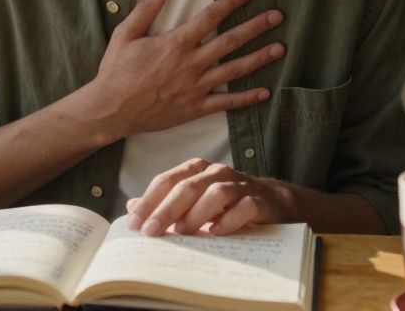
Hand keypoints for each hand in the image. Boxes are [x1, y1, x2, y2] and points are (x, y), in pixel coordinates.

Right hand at [82, 0, 284, 140]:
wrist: (111, 110)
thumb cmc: (116, 71)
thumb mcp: (126, 34)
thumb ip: (147, 8)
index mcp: (176, 43)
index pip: (210, 17)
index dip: (231, 2)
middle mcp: (191, 63)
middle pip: (231, 41)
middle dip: (256, 26)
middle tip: (277, 16)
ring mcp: (196, 87)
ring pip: (234, 70)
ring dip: (259, 58)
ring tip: (279, 48)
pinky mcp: (195, 108)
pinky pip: (226, 103)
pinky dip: (246, 98)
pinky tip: (264, 92)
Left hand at [126, 159, 293, 235]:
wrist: (273, 202)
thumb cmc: (226, 203)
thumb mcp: (193, 201)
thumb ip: (164, 203)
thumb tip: (131, 208)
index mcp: (197, 170)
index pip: (167, 181)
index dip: (149, 201)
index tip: (134, 224)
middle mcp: (216, 173)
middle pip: (187, 187)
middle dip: (166, 209)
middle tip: (151, 232)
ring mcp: (240, 185)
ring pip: (215, 193)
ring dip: (196, 214)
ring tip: (182, 232)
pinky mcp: (260, 200)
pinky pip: (244, 207)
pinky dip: (229, 220)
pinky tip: (216, 233)